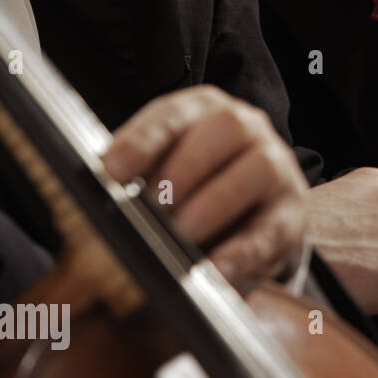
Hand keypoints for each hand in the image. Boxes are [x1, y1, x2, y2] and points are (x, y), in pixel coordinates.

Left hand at [103, 85, 308, 281]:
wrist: (249, 217)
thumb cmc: (192, 189)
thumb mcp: (160, 173)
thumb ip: (129, 181)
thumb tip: (87, 207)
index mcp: (204, 110)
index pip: (173, 114)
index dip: (143, 140)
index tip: (112, 169)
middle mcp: (247, 128)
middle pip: (227, 128)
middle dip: (185, 168)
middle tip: (154, 206)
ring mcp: (276, 167)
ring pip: (259, 168)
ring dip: (215, 202)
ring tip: (183, 234)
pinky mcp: (291, 213)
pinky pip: (273, 227)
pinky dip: (244, 249)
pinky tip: (218, 267)